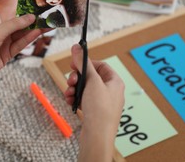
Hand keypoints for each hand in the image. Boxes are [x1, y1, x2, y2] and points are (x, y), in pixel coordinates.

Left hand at [0, 14, 44, 85]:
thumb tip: (30, 17)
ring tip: (47, 24)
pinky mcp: (6, 55)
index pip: (12, 14)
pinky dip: (28, 40)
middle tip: (47, 17)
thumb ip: (14, 25)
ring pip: (21, 35)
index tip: (38, 7)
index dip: (25, 11)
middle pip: (19, 25)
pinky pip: (19, 45)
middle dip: (33, 22)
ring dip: (34, 30)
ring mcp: (3, 43)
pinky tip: (37, 33)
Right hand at [64, 44, 124, 160]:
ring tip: (69, 93)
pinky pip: (83, 99)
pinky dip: (75, 98)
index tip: (74, 63)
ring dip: (74, 88)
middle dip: (77, 78)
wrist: (97, 136)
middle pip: (90, 77)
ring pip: (85, 88)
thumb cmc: (100, 110)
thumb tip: (77, 48)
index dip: (86, 63)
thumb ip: (83, 63)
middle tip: (71, 81)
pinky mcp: (94, 111)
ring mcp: (102, 102)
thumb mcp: (91, 81)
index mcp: (115, 82)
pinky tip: (70, 101)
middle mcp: (110, 91)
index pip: (100, 65)